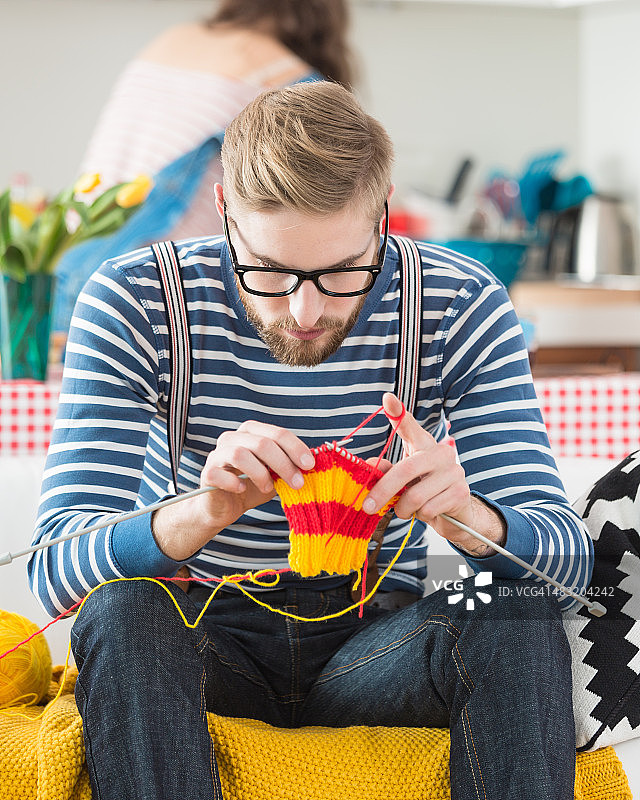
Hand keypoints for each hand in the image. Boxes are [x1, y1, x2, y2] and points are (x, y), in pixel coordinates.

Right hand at [152, 421, 314, 560]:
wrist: (226, 507)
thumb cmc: (253, 487)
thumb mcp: (276, 474)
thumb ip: (289, 466)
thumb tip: (312, 464)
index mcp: (252, 433)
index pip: (277, 433)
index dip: (295, 447)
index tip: (310, 465)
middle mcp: (233, 438)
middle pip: (262, 443)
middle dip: (284, 463)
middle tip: (298, 482)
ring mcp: (217, 454)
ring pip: (240, 454)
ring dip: (260, 473)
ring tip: (269, 488)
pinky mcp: (207, 473)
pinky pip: (220, 474)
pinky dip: (235, 482)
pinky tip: (242, 490)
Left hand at [362, 393, 505, 555]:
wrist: (455, 513)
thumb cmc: (423, 490)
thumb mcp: (403, 480)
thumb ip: (387, 472)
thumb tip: (371, 466)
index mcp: (424, 445)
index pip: (409, 426)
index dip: (398, 412)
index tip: (387, 398)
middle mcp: (441, 453)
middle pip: (405, 470)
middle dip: (382, 491)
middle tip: (367, 506)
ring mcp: (454, 472)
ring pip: (415, 497)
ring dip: (403, 510)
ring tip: (406, 509)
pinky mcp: (461, 493)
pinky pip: (428, 510)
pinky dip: (419, 516)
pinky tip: (425, 512)